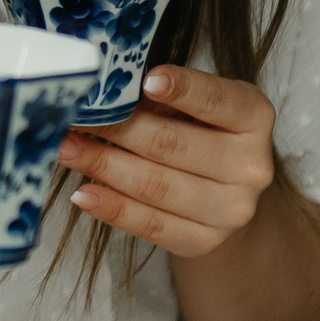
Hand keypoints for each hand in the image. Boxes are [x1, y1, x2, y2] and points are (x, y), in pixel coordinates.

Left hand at [59, 65, 276, 257]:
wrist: (225, 191)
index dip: (183, 89)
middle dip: (116, 129)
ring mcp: (232, 210)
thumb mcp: (193, 101)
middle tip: (72, 116)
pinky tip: (83, 193)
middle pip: (173, 145)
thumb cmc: (199, 129)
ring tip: (65, 148)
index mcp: (254, 116)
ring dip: (102, 166)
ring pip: (156, 186)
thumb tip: (104, 91)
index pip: (217, 100)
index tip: (146, 79)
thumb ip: (160, 92)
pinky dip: (113, 208)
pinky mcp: (205, 241)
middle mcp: (252, 165)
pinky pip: (152, 226)